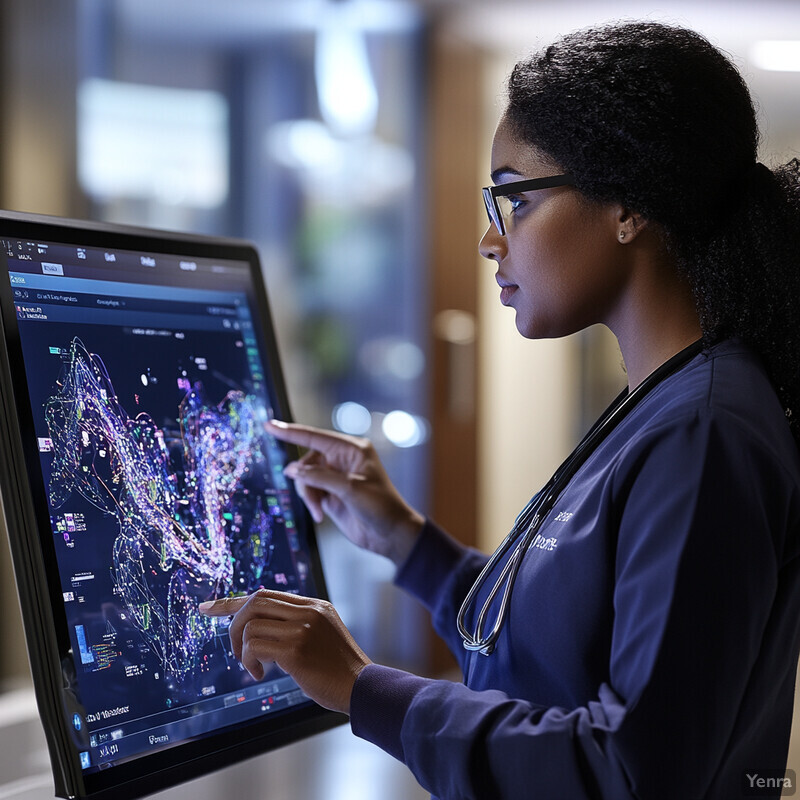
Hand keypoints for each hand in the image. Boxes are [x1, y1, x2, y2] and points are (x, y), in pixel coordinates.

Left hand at [199, 590, 369, 714]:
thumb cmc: (338, 669)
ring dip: (243, 649)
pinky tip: (260, 674)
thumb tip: (259, 629)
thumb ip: (298, 625)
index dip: (233, 602)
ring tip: (253, 666)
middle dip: (234, 623)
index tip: (209, 608)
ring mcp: (302, 628)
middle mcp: (308, 611)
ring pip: (251, 625)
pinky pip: (255, 646)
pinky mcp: (296, 649)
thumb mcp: (323, 634)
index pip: (265, 594)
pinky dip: (249, 661)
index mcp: (315, 605)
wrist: (362, 687)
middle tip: (236, 649)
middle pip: (255, 601)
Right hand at [266, 420, 423, 565]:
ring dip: (308, 494)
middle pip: (307, 461)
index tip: (269, 426)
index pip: (315, 437)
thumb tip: (293, 470)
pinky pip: (310, 492)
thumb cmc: (381, 506)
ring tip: (319, 510)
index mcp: (352, 449)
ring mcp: (336, 478)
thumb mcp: (350, 489)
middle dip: (305, 480)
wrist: (390, 535)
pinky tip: (321, 515)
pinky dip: (311, 502)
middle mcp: (342, 460)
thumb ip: (320, 477)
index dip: (290, 432)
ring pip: (305, 478)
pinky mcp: (331, 494)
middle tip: (313, 498)